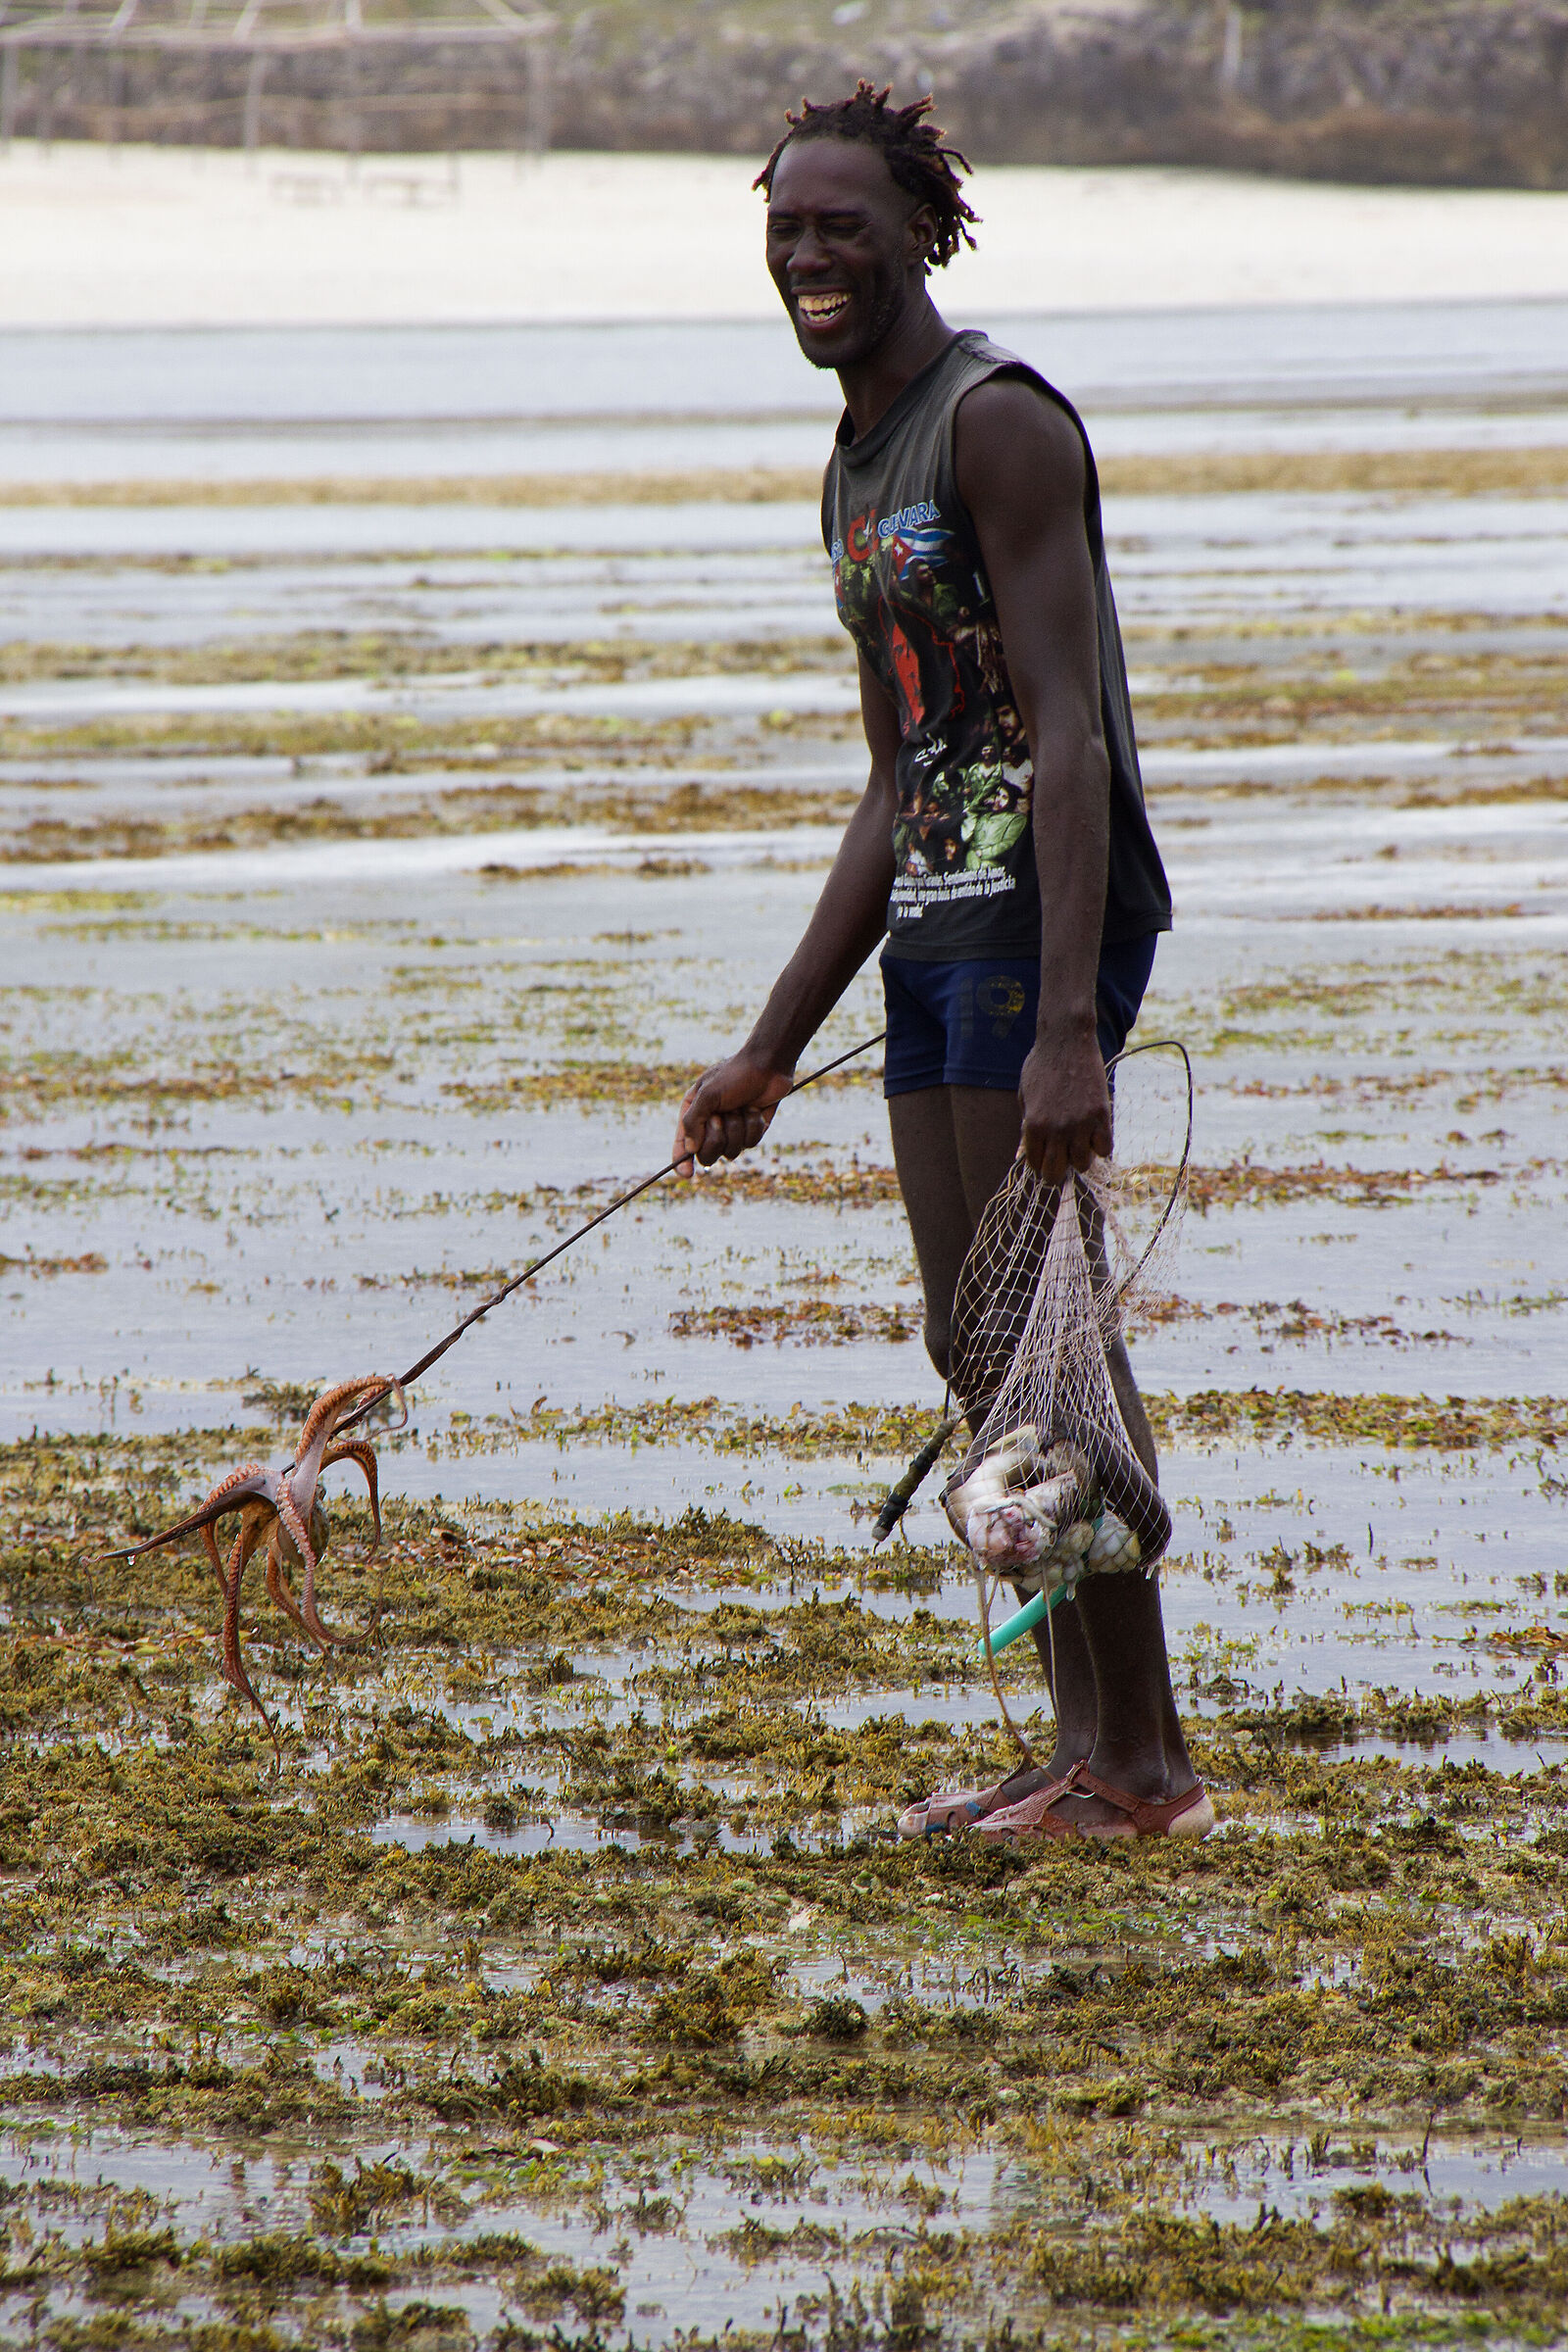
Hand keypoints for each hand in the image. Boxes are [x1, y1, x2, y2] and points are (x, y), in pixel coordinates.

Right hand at [672, 1051, 794, 1175]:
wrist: (769, 1065)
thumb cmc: (735, 1074)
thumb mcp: (708, 1094)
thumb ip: (693, 1121)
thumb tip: (690, 1149)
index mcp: (694, 1111)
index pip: (683, 1143)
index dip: (681, 1160)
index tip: (686, 1174)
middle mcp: (710, 1123)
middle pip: (707, 1154)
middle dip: (717, 1138)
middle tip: (721, 1118)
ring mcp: (732, 1129)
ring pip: (731, 1151)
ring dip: (738, 1129)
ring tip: (742, 1108)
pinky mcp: (751, 1130)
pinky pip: (750, 1144)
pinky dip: (754, 1127)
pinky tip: (756, 1110)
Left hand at [1018, 1029, 1111, 1182]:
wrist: (1067, 1041)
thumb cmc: (1042, 1066)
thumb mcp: (1024, 1096)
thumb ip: (1026, 1126)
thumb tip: (1024, 1154)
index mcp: (1032, 1125)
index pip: (1035, 1165)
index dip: (1040, 1163)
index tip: (1046, 1156)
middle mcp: (1056, 1129)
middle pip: (1056, 1174)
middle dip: (1057, 1169)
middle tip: (1061, 1156)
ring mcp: (1080, 1124)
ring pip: (1082, 1165)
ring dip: (1080, 1157)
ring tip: (1078, 1142)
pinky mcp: (1101, 1115)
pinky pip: (1105, 1148)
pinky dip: (1100, 1146)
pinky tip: (1094, 1133)